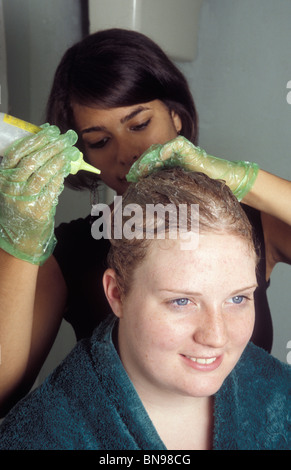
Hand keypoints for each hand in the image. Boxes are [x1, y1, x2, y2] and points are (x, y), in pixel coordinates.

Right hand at [0, 125, 80, 263]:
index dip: (34, 140)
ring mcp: (23, 200)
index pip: (16, 154)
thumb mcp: (14, 187)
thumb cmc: (17, 209)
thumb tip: (49, 148)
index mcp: (2, 179)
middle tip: (65, 138)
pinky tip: (67, 167)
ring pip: (43, 174)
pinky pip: (51, 189)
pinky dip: (60, 176)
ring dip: (59, 159)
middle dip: (51, 146)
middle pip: (31, 161)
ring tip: (69, 150)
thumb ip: (25, 170)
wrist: (18, 239)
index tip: (49, 131)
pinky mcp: (38, 210)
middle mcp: (10, 189)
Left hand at [126, 136, 258, 200]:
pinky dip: (167, 150)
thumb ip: (168, 199)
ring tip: (142, 167)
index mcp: (170, 169)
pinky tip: (160, 158)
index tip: (130, 181)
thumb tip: (151, 213)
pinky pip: (176, 145)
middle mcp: (174, 159)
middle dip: (141, 165)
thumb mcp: (182, 197)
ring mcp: (181, 153)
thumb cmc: (206, 192)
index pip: (150, 167)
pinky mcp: (190, 150)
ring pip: (159, 150)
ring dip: (150, 158)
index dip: (139, 173)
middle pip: (152, 158)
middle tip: (133, 174)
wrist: (226, 183)